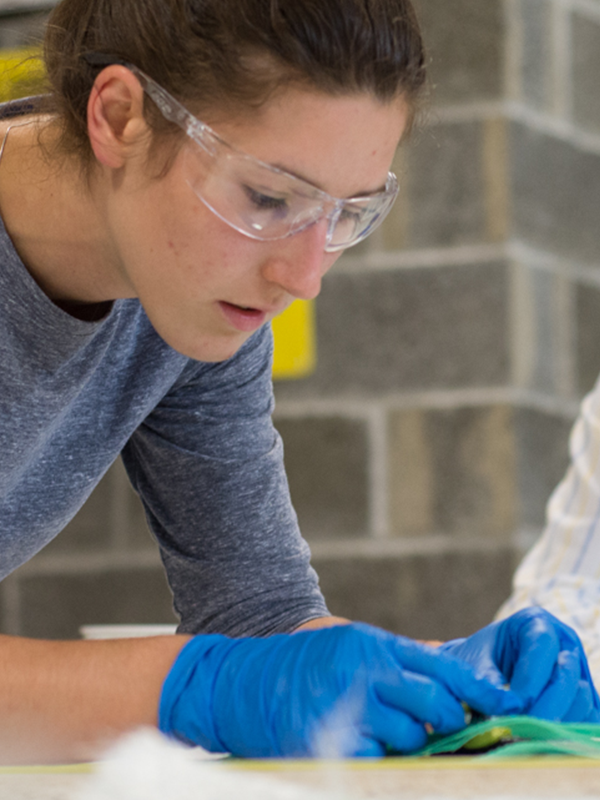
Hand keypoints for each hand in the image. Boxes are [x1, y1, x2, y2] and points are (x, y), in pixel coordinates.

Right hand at [159, 622, 520, 757]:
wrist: (242, 681)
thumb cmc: (304, 664)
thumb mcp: (352, 644)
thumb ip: (398, 658)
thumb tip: (449, 674)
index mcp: (374, 644)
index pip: (442, 665)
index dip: (478, 689)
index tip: (504, 705)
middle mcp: (366, 671)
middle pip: (435, 703)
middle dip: (446, 721)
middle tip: (438, 726)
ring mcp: (348, 706)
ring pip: (410, 736)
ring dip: (406, 740)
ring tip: (381, 729)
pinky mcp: (330, 740)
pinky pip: (376, 759)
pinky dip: (374, 756)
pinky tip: (354, 741)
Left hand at [440, 607, 599, 721]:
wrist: (484, 670)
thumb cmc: (477, 660)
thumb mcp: (473, 662)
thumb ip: (486, 683)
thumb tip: (506, 710)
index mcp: (536, 622)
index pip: (543, 646)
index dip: (531, 678)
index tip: (515, 706)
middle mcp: (564, 642)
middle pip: (567, 674)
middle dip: (545, 707)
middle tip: (522, 731)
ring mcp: (578, 670)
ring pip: (581, 699)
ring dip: (557, 722)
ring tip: (528, 736)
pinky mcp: (583, 697)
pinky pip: (588, 718)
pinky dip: (568, 731)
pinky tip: (542, 739)